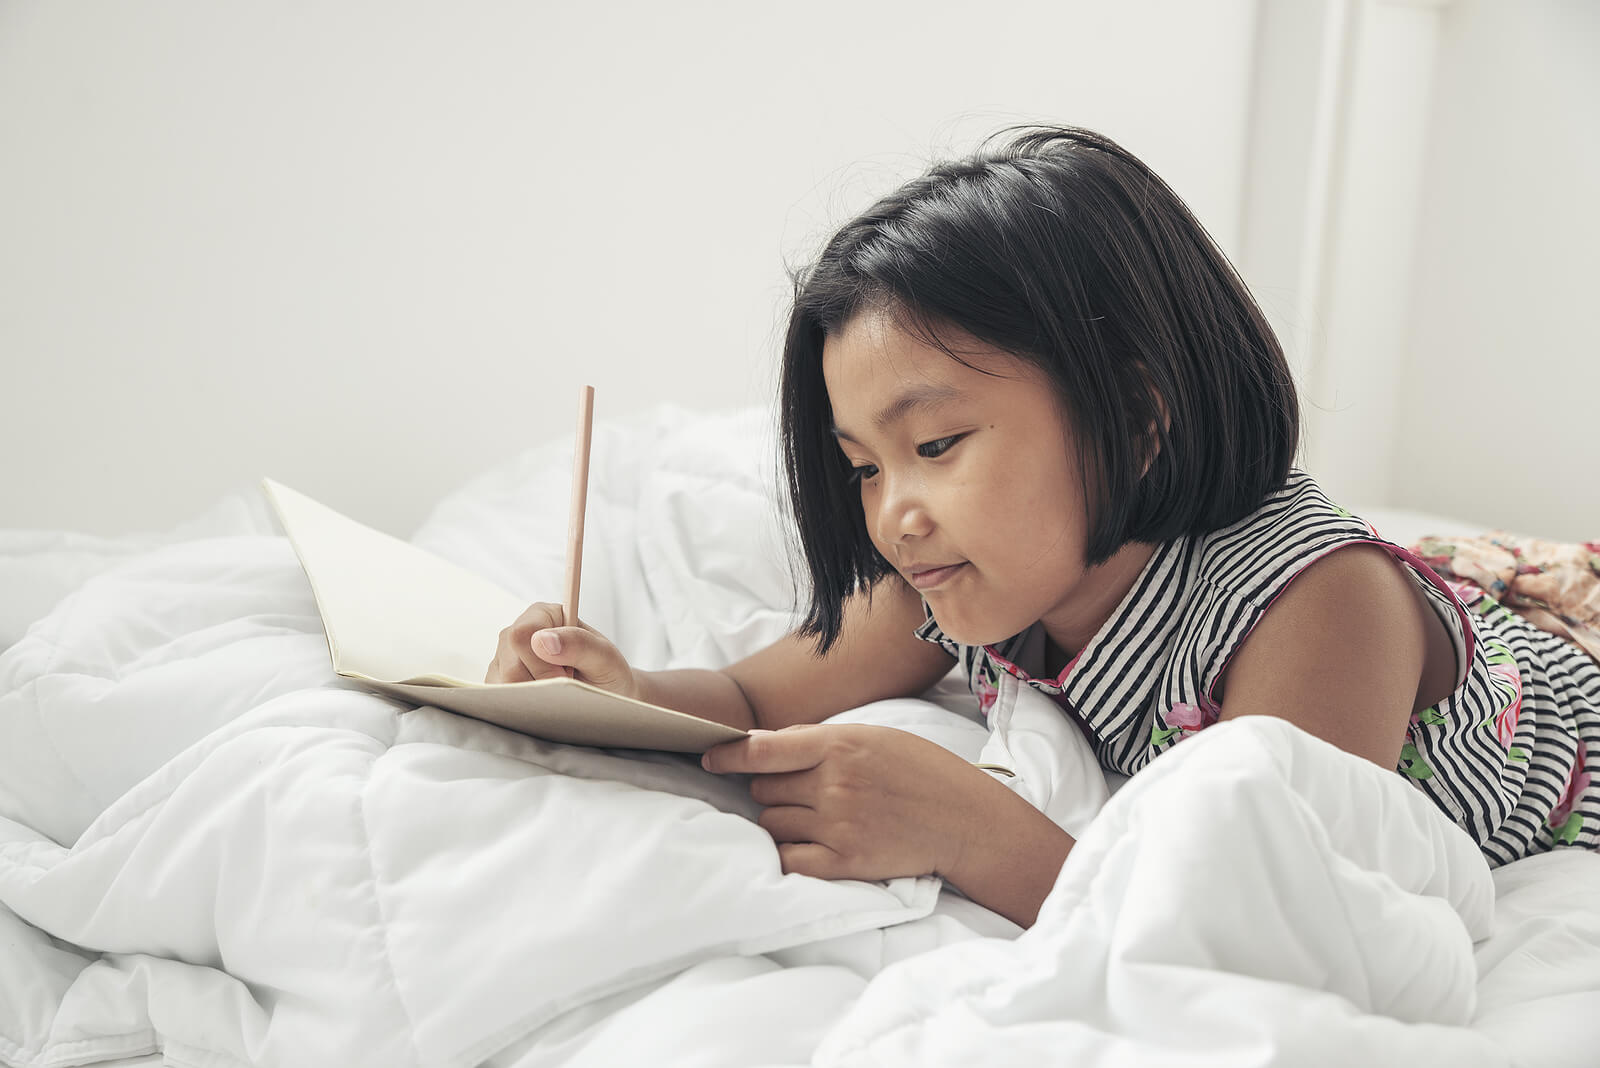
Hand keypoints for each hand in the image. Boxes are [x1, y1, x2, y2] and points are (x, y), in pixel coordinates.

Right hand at [485, 601, 639, 697]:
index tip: (564, 675)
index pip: (521, 634)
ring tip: (556, 690)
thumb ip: (580, 644)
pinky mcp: (500, 679)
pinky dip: (522, 704)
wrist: (605, 693)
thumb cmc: (606, 671)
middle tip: (564, 685)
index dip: (540, 662)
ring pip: (502, 682)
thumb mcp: (605, 657)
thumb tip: (542, 640)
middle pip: (509, 663)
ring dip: (532, 695)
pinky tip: (543, 699)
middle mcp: (519, 632)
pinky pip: (500, 696)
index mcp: (543, 615)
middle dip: (539, 682)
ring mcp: (505, 657)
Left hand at [700, 724, 991, 882]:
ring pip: (772, 823)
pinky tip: (809, 843)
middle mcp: (834, 784)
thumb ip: (822, 740)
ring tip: (814, 816)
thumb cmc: (921, 772)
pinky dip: (789, 851)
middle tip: (798, 791)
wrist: (965, 821)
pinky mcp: (845, 864)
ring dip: (782, 819)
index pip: (762, 750)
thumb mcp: (875, 736)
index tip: (709, 758)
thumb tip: (766, 747)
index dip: (727, 754)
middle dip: (771, 788)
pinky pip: (788, 859)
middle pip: (763, 789)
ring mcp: (838, 826)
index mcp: (841, 745)